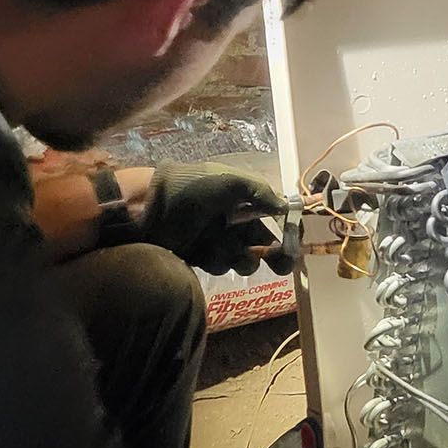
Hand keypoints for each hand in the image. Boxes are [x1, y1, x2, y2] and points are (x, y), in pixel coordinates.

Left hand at [140, 164, 283, 275]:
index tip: (294, 247)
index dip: (286, 234)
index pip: (272, 220)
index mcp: (243, 201)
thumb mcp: (233, 181)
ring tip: (231, 250)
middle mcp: (233, 222)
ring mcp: (216, 240)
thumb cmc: (196, 188)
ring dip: (242, 258)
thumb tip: (286, 207)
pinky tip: (206, 251)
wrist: (153, 205)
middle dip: (275, 256)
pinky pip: (219, 266)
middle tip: (281, 266)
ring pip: (242, 259)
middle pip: (262, 245)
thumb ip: (263, 193)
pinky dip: (217, 261)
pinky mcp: (200, 257)